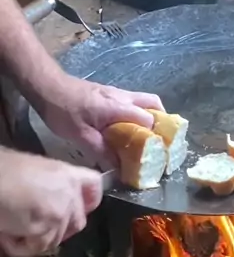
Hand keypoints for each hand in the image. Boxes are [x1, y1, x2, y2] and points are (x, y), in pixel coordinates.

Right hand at [0, 150, 102, 256]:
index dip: (89, 200)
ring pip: (55, 239)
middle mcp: (69, 192)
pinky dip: (19, 247)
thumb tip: (41, 199)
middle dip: (57, 231)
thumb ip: (45, 185)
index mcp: (65, 173)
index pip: (94, 186)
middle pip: (77, 222)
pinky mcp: (47, 228)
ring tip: (9, 225)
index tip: (81, 209)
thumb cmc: (2, 170)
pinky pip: (37, 248)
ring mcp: (61, 211)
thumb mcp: (28, 169)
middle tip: (32, 229)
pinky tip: (5, 233)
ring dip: (33, 239)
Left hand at [36, 75, 163, 163]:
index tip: (154, 151)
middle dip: (162, 120)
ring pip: (145, 100)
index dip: (154, 135)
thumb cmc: (63, 111)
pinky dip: (139, 112)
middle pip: (154, 103)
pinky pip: (133, 101)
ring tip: (147, 136)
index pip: (148, 119)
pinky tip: (129, 127)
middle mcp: (122, 97)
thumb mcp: (80, 136)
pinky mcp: (110, 92)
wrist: (48, 87)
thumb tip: (120, 169)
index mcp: (117, 108)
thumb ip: (102, 152)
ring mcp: (117, 92)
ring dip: (151, 115)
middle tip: (158, 140)